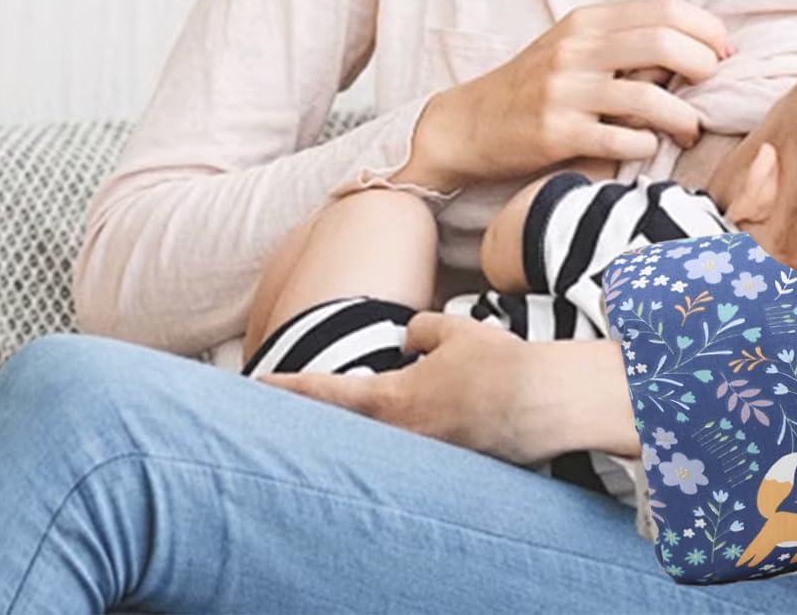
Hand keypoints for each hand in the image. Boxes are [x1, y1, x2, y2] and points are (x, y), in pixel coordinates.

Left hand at [256, 311, 538, 464]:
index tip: (257, 384)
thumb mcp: (454, 331)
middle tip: (286, 410)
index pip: (326, 393)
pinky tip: (426, 418)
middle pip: (344, 428)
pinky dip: (402, 435)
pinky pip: (412, 449)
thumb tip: (410, 339)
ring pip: (378, 440)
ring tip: (358, 410)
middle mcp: (398, 435)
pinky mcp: (447, 465)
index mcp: (391, 399)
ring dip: (364, 427)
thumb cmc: (496, 364)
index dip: (288, 388)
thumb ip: (421, 330)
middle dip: (317, 417)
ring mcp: (422, 457)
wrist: (538, 404)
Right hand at [436, 0, 732, 183]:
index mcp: (587, 21)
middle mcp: (577, 50)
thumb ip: (625, 42)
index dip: (707, 29)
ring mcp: (565, 91)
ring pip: (649, 95)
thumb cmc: (533, 86)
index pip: (666, 9)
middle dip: (704, 65)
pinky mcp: (556, 133)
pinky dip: (647, 144)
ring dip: (684, 116)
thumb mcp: (574, 48)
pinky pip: (622, 138)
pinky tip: (649, 146)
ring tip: (691, 128)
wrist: (468, 124)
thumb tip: (693, 48)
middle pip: (663, 42)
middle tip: (715, 87)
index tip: (725, 52)